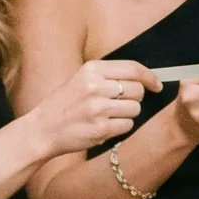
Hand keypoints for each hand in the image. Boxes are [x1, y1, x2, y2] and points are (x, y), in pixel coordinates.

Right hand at [25, 59, 157, 158]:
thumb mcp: (82, 79)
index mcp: (92, 69)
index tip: (156, 84)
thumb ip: (109, 76)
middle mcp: (95, 86)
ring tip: (106, 115)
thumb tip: (143, 77)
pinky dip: (120, 127)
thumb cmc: (64, 105)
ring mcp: (98, 108)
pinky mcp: (100, 128)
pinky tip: (103, 126)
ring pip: (135, 109)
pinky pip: (127, 126)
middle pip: (138, 90)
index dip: (150, 77)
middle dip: (134, 98)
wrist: (42, 130)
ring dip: (126, 114)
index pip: (133, 69)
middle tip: (118, 104)